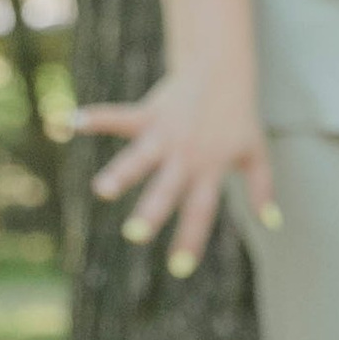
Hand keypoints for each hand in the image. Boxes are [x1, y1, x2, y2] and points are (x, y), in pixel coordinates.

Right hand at [73, 73, 275, 276]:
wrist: (223, 71)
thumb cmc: (239, 117)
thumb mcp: (256, 154)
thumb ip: (263, 190)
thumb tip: (272, 224)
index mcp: (210, 169)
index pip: (201, 210)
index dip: (191, 239)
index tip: (178, 268)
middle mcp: (186, 155)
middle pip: (167, 188)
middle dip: (150, 212)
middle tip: (134, 236)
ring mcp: (165, 134)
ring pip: (140, 157)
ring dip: (121, 172)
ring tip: (101, 191)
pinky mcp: (149, 113)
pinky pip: (119, 116)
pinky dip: (95, 119)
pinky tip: (66, 122)